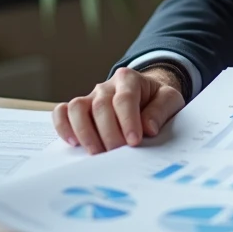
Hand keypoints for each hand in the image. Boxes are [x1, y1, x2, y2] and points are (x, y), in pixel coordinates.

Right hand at [52, 67, 184, 154]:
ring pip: (77, 108)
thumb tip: (148, 128)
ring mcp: (90, 97)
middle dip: (109, 133)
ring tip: (97, 152)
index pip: (124, 98)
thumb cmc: (157, 100)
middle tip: (118, 152)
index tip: (134, 141)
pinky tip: (74, 143)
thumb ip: (160, 111)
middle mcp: (107, 86)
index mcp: (130, 79)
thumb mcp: (169, 100)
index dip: (128, 121)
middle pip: (100, 106)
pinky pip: (62, 112)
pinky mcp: (80, 110)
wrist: (148, 96)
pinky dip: (63, 126)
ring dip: (85, 132)